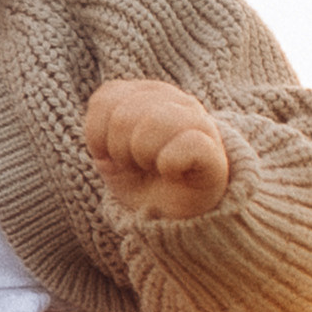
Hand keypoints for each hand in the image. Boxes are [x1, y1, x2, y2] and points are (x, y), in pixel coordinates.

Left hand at [84, 78, 230, 218]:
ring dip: (143, 157)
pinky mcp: (213, 150)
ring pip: (153, 122)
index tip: (114, 155)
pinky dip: (169, 165)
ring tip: (154, 167)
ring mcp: (197, 121)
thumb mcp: (109, 153)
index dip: (98, 136)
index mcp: (146, 94)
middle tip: (137, 165)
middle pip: (123, 116)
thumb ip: (101, 127)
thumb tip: (115, 119)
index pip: (104, 99)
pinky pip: (185, 145)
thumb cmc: (141, 179)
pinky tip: (173, 173)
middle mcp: (174, 100)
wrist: (173, 217)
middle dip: (120, 151)